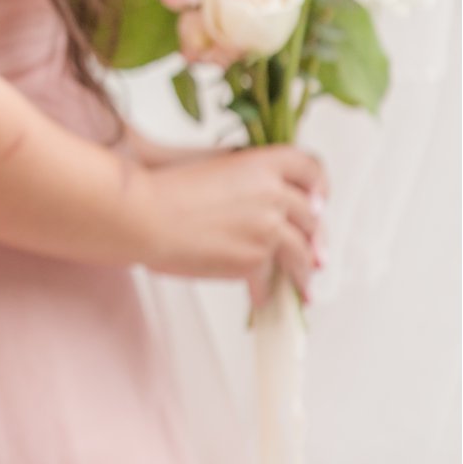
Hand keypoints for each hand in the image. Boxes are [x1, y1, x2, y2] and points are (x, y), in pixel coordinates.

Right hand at [140, 144, 326, 300]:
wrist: (143, 215)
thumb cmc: (161, 187)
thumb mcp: (207, 165)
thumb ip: (240, 176)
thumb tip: (255, 194)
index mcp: (262, 164)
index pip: (310, 168)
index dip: (318, 185)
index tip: (319, 200)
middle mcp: (273, 194)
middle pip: (311, 216)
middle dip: (315, 237)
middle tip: (316, 252)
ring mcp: (268, 229)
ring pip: (301, 253)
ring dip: (304, 272)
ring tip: (302, 287)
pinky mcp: (254, 260)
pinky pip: (271, 279)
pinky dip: (268, 292)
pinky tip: (264, 299)